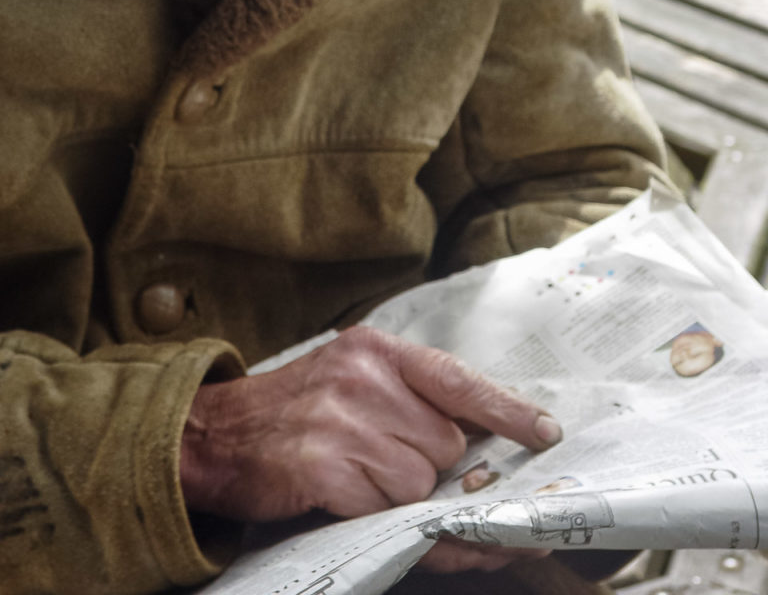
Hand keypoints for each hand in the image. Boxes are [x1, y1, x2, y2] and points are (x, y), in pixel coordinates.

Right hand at [181, 326, 560, 552]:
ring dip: (395, 491)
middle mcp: (364, 378)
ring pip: (419, 480)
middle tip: (382, 458)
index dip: (507, 410)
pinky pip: (385, 507)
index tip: (545, 432)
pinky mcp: (323, 465)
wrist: (216, 433)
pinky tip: (339, 490)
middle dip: (427, 464)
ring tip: (353, 472)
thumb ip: (410, 397)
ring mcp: (343, 420)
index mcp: (376, 350)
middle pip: (446, 443)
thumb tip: (478, 442)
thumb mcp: (352, 377)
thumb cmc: (295, 408)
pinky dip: (370, 511)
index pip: (457, 379)